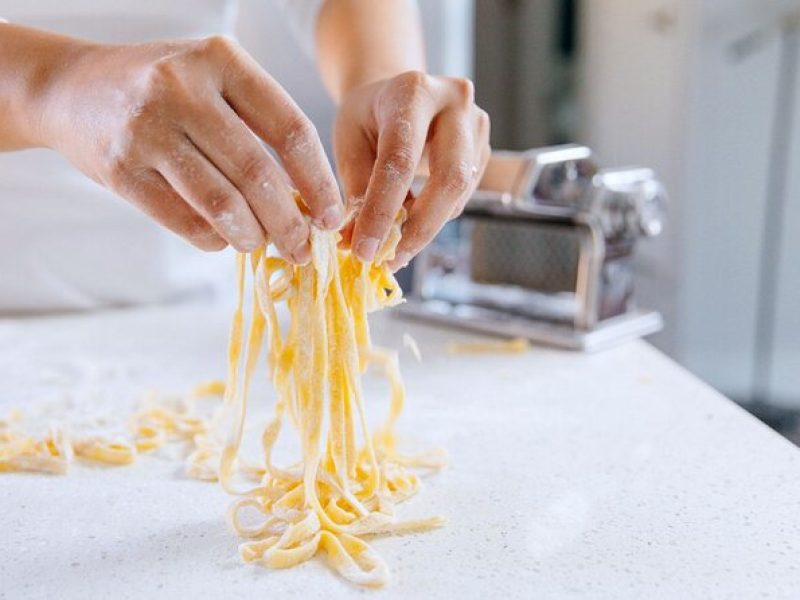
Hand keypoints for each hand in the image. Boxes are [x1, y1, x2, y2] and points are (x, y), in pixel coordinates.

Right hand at [39, 36, 342, 260]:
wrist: (71, 88)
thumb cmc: (160, 90)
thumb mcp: (212, 81)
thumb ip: (259, 126)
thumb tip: (308, 201)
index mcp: (221, 61)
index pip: (290, 129)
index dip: (319, 182)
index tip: (333, 217)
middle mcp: (182, 88)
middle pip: (258, 173)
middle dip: (290, 223)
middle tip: (302, 248)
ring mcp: (147, 129)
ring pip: (222, 203)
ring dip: (252, 236)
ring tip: (261, 244)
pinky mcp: (120, 170)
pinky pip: (184, 221)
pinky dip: (213, 239)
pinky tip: (223, 238)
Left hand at [333, 71, 489, 269]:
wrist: (399, 92)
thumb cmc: (368, 116)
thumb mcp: (349, 141)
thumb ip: (356, 188)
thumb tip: (358, 242)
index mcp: (412, 90)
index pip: (401, 159)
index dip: (383, 209)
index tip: (365, 249)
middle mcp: (455, 101)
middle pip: (449, 178)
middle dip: (419, 228)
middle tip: (390, 259)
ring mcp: (477, 125)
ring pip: (458, 194)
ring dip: (424, 229)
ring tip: (392, 247)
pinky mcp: (485, 148)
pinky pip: (462, 196)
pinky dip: (434, 218)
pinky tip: (410, 225)